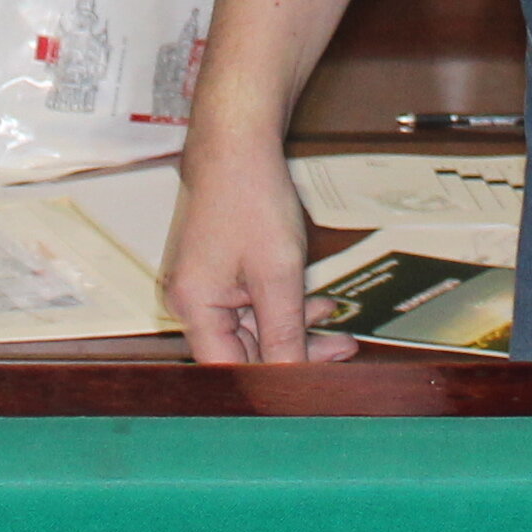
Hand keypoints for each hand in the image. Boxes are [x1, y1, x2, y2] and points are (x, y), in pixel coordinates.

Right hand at [164, 144, 348, 363]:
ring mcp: (204, 284)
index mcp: (195, 306)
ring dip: (294, 328)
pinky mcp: (218, 270)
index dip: (271, 385)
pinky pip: (251, 303)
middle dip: (293, 352)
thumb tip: (291, 382)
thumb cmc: (250, 196)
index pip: (231, 370)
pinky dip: (283, 306)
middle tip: (340, 354)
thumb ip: (284, 334)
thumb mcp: (278, 274)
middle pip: (242, 350)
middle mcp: (191, 300)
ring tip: (338, 330)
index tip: (311, 390)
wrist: (238, 141)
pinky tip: (316, 305)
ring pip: (253, 327)